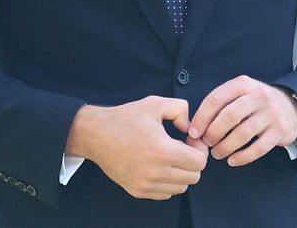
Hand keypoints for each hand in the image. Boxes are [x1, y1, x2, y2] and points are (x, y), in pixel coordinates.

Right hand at [65, 96, 207, 199]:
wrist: (96, 135)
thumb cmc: (125, 119)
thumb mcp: (156, 103)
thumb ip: (181, 109)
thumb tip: (191, 128)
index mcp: (162, 151)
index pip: (199, 162)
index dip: (200, 149)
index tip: (191, 140)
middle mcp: (155, 172)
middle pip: (194, 177)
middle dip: (194, 161)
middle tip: (184, 148)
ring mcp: (145, 184)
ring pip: (181, 188)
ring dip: (182, 173)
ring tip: (172, 156)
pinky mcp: (137, 191)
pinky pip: (165, 194)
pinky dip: (169, 182)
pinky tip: (161, 166)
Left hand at [188, 76, 296, 166]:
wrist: (290, 107)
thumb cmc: (255, 103)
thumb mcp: (240, 94)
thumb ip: (220, 105)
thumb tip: (195, 128)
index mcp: (244, 84)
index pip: (217, 98)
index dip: (202, 118)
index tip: (193, 133)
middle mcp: (259, 95)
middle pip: (230, 116)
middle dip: (213, 133)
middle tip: (207, 144)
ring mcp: (271, 112)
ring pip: (243, 133)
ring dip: (225, 147)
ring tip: (217, 153)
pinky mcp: (280, 130)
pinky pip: (258, 148)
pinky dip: (242, 157)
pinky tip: (232, 160)